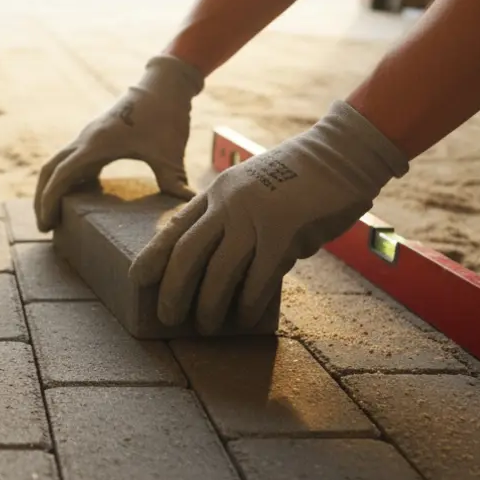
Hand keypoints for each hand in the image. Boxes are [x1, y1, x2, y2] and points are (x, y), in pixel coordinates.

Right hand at [34, 54, 204, 231]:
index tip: (46, 223)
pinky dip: (69, 179)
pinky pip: (73, 160)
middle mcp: (85, 140)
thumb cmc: (165, 115)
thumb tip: (188, 205)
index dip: (49, 200)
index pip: (60, 175)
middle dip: (42, 198)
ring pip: (57, 164)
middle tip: (45, 227)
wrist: (164, 85)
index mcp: (95, 144)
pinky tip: (82, 197)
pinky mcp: (96, 137)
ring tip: (56, 216)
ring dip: (52, 188)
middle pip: (49, 170)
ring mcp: (88, 137)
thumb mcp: (169, 152)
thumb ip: (172, 180)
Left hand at [129, 100, 410, 333]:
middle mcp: (229, 203)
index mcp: (218, 192)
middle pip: (187, 252)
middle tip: (167, 316)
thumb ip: (237, 223)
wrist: (342, 153)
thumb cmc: (301, 179)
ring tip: (205, 326)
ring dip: (208, 304)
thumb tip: (227, 271)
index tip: (137, 280)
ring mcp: (255, 215)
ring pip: (219, 270)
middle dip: (172, 289)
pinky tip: (243, 318)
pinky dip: (247, 302)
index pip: (175, 227)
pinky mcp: (284, 230)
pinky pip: (258, 276)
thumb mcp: (254, 191)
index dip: (153, 256)